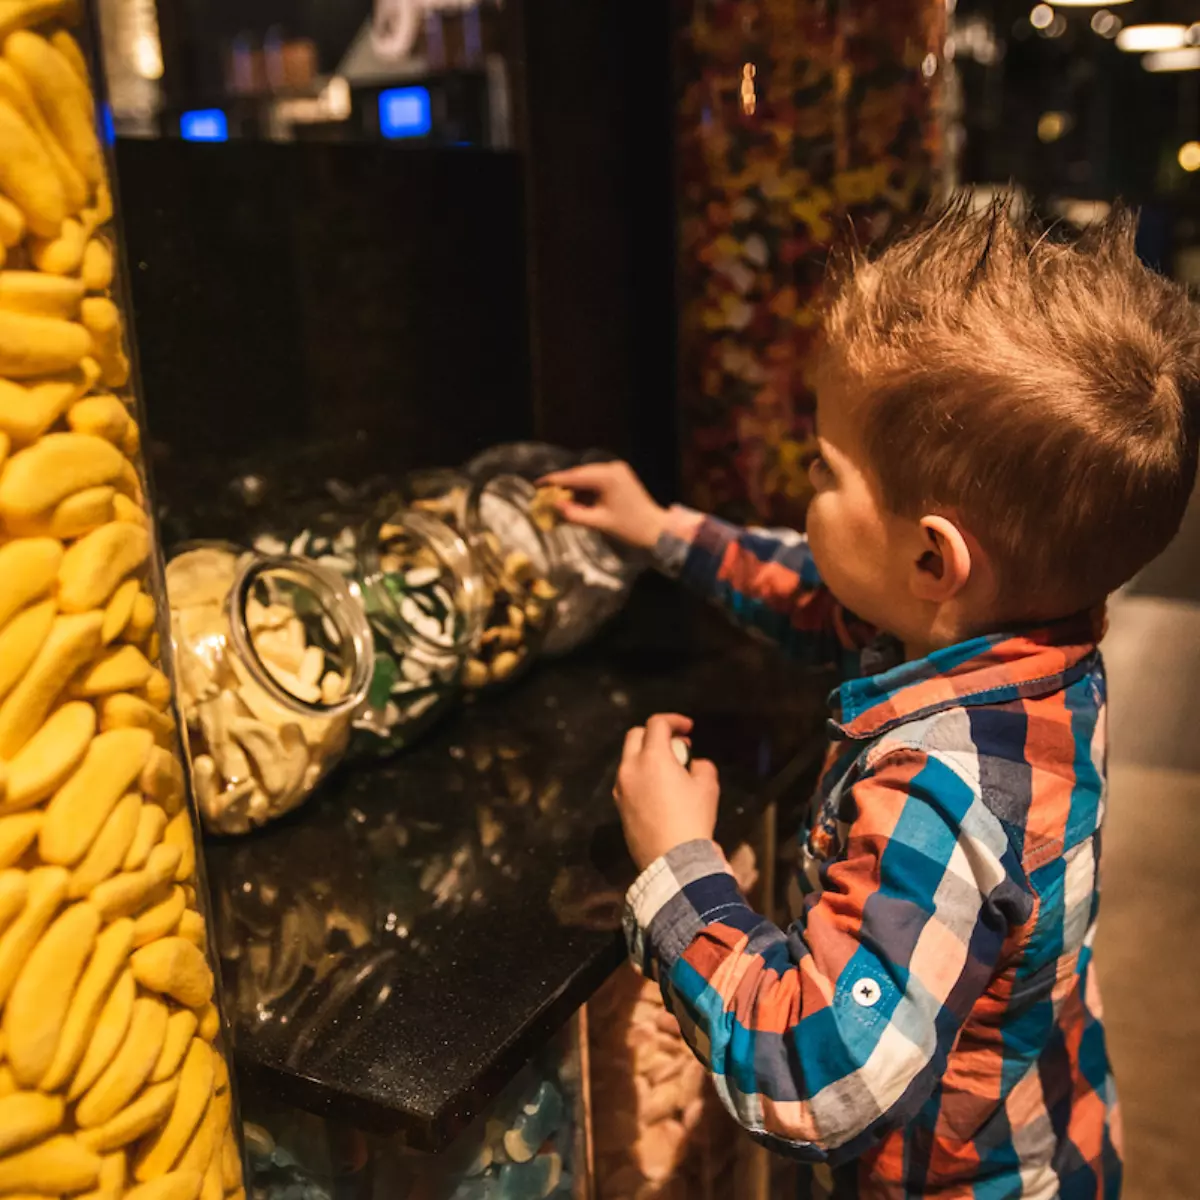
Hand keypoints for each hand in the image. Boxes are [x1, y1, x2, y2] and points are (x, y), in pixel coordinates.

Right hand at [539, 461, 666, 549]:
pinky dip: (586, 488)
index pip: (574, 477)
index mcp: (607, 477)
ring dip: (574, 487)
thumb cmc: (629, 527)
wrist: (656, 529)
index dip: (554, 481)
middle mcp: (612, 468)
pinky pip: (596, 478)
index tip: (537, 484)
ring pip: (587, 476)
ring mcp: (617, 469)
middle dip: (563, 485)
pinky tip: (577, 498)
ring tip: (558, 498)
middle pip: (580, 474)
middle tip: (545, 494)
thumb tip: (553, 506)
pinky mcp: (620, 475)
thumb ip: (574, 514)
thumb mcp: (599, 522)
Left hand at [614, 714, 719, 870]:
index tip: (688, 729)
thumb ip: (701, 765)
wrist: (672, 860)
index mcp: (652, 757)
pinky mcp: (619, 806)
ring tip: (669, 769)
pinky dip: (641, 774)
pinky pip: (628, 780)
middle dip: (656, 734)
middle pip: (636, 735)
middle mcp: (630, 767)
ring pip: (629, 758)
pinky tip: (658, 789)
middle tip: (677, 746)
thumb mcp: (707, 786)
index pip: (657, 723)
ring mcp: (621, 787)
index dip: (675, 720)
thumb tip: (692, 764)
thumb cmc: (692, 819)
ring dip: (647, 755)